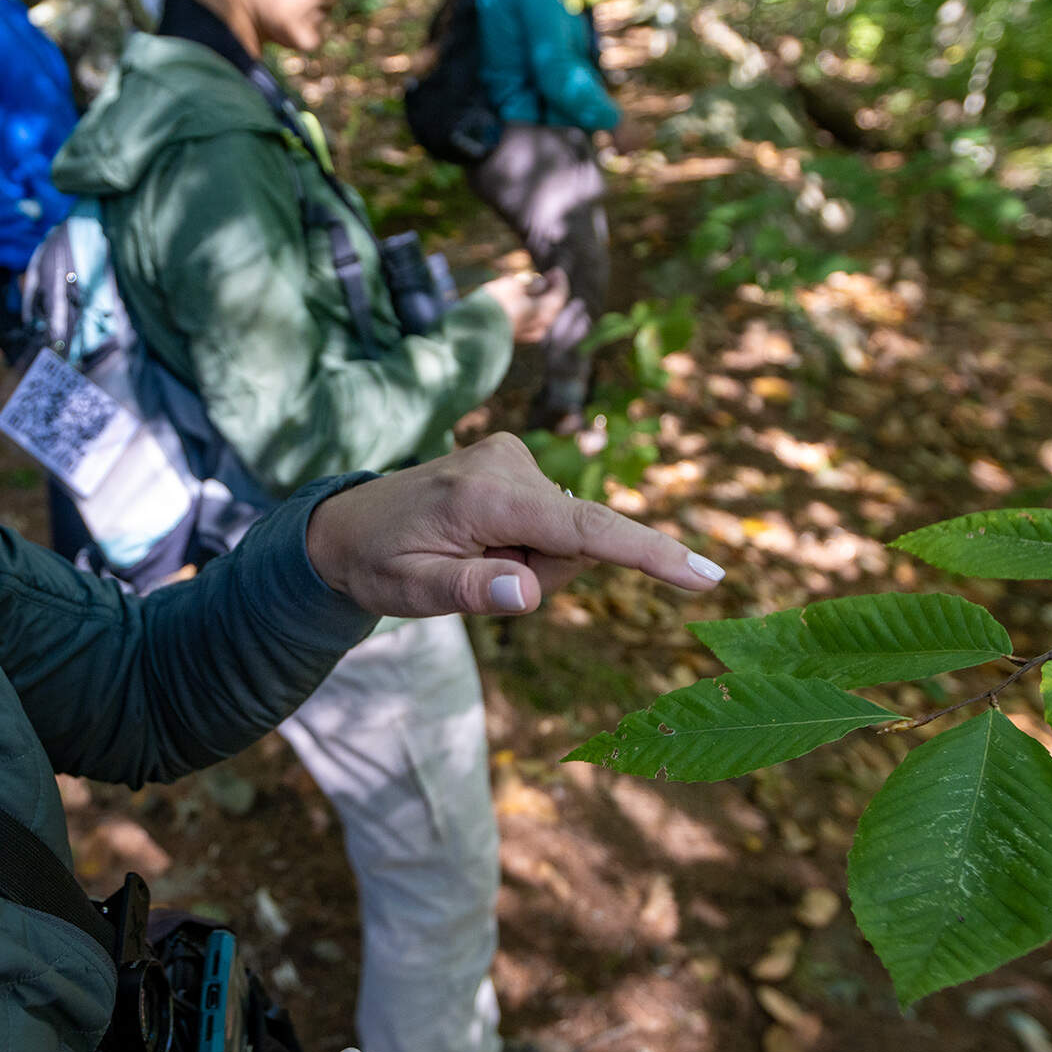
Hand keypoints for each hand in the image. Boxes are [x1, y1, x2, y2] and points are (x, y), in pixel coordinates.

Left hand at [304, 432, 725, 617]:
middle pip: (577, 541)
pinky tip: (480, 541)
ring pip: (567, 534)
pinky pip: (553, 519)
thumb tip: (530, 593)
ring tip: (473, 557)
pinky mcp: (516, 462)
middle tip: (482, 576)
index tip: (706, 575)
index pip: (584, 529)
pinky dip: (526, 542)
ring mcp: (513, 457)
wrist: (345, 526)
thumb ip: (473, 592)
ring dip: (532, 559)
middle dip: (544, 572)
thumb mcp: (413, 592)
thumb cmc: (378, 563)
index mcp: (484, 496)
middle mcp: (507, 464)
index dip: (648, 554)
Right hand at [483, 268, 570, 345]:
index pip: (559, 295)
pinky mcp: (515, 337)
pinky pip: (529, 321)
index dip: (559, 281)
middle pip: (551, 306)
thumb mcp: (514, 285)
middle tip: (546, 277)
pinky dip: (529, 309)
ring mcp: (528, 334)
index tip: (556, 270)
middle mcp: (540, 326)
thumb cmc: (496, 304)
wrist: (474, 330)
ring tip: (531, 288)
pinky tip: (521, 303)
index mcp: (544, 312)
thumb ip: (531, 284)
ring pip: (540, 314)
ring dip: (539, 300)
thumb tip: (541, 284)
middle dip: (549, 290)